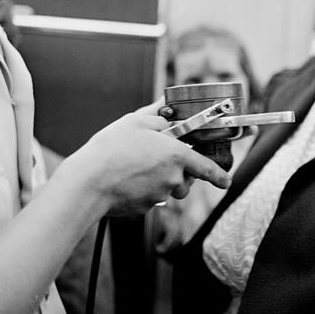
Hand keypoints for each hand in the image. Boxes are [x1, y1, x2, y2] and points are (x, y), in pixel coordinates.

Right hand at [71, 111, 229, 216]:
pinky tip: (128, 179)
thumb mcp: (135, 121)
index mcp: (177, 155)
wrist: (88, 182)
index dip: (219, 176)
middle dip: (179, 172)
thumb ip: (157, 114)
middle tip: (159, 160)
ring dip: (162, 181)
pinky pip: (150, 198)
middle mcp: (172, 177)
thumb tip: (166, 105)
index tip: (226, 181)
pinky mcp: (144, 208)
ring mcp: (159, 195)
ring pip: (169, 190)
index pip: (208, 168)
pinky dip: (144, 191)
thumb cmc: (111, 148)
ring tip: (139, 168)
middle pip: (186, 179)